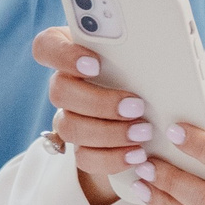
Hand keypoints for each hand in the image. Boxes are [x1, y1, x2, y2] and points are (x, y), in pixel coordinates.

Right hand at [30, 29, 155, 204]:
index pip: (46, 47)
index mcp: (72, 53)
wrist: (153, 107)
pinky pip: (84, 157)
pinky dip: (112, 158)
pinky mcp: (81, 146)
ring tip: (143, 132)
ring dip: (109, 132)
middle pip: (59, 91)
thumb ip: (137, 47)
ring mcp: (69, 117)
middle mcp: (65, 84)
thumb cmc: (145, 70)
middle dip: (99, 102)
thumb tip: (158, 49)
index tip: (95, 64)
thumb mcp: (142, 55)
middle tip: (136, 106)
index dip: (63, 55)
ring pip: (69, 127)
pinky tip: (138, 153)